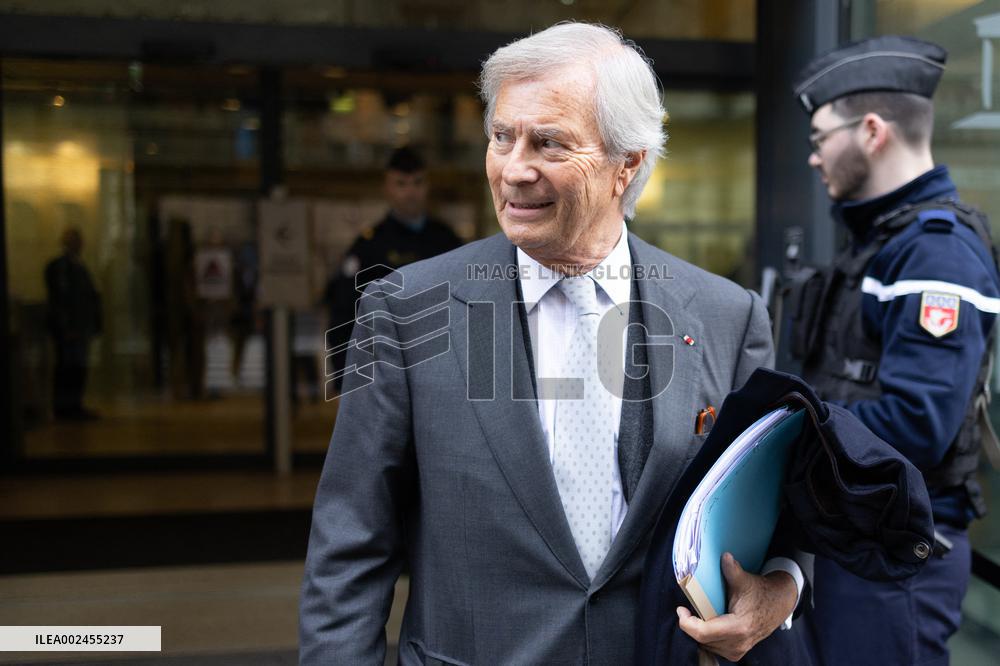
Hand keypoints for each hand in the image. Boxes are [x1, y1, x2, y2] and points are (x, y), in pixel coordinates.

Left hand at [677, 552, 796, 661]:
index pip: (703, 633)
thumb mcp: (746, 580)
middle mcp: (738, 643)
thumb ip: (732, 570)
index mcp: (739, 627)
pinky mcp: (736, 652)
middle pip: (702, 640)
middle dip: (691, 625)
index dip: (687, 622)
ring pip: (706, 646)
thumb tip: (724, 556)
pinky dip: (706, 637)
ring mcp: (737, 650)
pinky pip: (712, 648)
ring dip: (698, 631)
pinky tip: (707, 623)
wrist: (778, 605)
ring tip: (698, 615)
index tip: (681, 609)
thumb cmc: (761, 592)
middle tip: (688, 609)